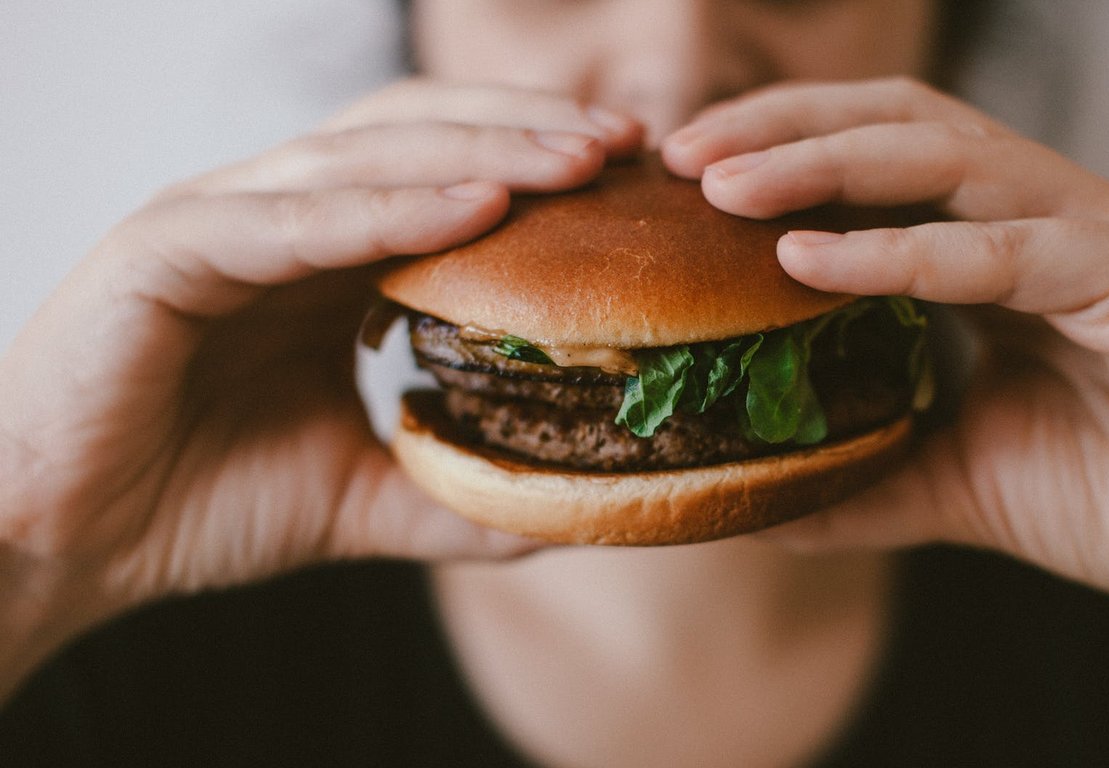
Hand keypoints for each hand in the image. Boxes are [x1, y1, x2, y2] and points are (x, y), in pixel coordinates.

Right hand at [0, 80, 642, 691]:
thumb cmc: (195, 502)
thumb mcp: (359, 496)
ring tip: (580, 159)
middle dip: (529, 133)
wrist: (61, 542)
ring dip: (482, 150)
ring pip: (367, 157)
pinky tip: (477, 208)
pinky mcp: (165, 251)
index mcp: (320, 255)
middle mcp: (276, 216)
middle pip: (420, 138)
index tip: (633, 181)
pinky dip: (388, 208)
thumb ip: (453, 492)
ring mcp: (219, 220)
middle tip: (629, 146)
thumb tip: (564, 509)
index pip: (444, 174)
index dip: (538, 167)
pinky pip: (294, 219)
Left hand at [662, 76, 1108, 615]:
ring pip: (942, 158)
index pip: (874, 166)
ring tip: (723, 185)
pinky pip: (1004, 248)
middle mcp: (1041, 220)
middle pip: (893, 126)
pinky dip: (903, 251)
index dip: (776, 158)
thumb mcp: (965, 481)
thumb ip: (869, 475)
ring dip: (822, 162)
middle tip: (679, 155)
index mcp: (1001, 251)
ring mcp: (1092, 236)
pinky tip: (812, 258)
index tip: (680, 186)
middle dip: (779, 128)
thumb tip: (763, 502)